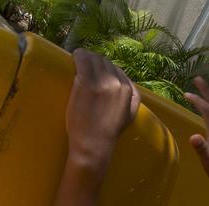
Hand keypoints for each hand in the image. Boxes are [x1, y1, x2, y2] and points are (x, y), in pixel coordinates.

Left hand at [66, 49, 140, 173]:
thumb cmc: (109, 134)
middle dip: (96, 62)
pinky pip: (82, 60)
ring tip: (80, 59)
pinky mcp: (85, 83)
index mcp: (128, 90)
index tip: (97, 71)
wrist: (93, 145)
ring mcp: (101, 82)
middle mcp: (117, 83)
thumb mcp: (130, 116)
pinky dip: (78, 56)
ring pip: (94, 58)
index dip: (106, 69)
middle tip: (86, 65)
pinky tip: (75, 56)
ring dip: (87, 57)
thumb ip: (133, 99)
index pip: (117, 70)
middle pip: (105, 62)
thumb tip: (128, 85)